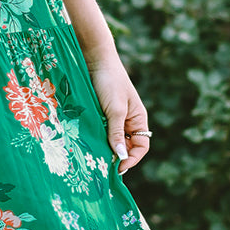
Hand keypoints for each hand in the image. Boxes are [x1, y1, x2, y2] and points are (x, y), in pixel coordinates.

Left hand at [85, 51, 150, 175]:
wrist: (94, 60)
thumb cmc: (110, 82)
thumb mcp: (115, 110)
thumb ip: (117, 134)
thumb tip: (121, 157)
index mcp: (138, 119)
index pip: (141, 146)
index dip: (132, 159)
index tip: (118, 168)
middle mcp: (127, 120)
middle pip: (126, 146)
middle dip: (117, 157)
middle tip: (102, 168)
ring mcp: (113, 117)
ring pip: (111, 140)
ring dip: (104, 149)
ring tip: (94, 159)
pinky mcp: (99, 114)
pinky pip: (100, 132)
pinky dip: (96, 139)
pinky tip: (87, 145)